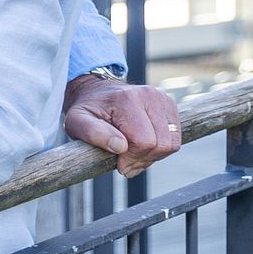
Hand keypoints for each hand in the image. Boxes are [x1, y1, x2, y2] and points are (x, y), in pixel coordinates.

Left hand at [63, 74, 181, 175]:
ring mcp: (162, 98)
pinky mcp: (169, 104)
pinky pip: (175, 138)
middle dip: (143, 159)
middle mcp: (149, 95)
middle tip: (126, 161)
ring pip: (171, 143)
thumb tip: (120, 146)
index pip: (144, 141)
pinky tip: (143, 144)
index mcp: (127, 99)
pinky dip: (161, 147)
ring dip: (153, 155)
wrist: (97, 92)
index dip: (132, 159)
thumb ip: (93, 134)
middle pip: (161, 144)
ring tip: (133, 152)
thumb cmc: (88, 110)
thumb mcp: (77, 122)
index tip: (118, 162)